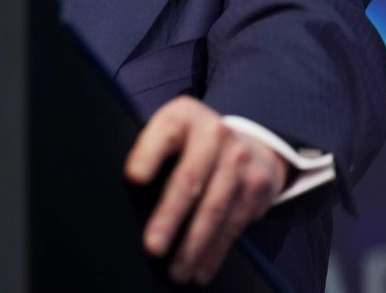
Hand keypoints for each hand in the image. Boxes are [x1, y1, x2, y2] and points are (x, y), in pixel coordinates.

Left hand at [125, 96, 287, 284]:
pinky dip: (215, 251)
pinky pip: (234, 224)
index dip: (148, 155)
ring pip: (215, 208)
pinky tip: (199, 269)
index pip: (164, 133)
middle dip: (170, 216)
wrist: (244, 142)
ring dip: (194, 245)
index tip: (134, 178)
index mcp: (184, 116)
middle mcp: (215, 134)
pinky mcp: (258, 186)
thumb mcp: (168, 132)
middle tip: (153, 246)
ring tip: (176, 270)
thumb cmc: (189, 144)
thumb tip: (127, 190)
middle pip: (190, 179)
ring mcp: (240, 160)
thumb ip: (149, 151)